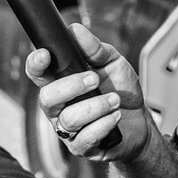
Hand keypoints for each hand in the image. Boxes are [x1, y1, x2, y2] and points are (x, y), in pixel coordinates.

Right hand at [25, 23, 151, 161]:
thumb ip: (94, 48)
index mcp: (60, 83)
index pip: (38, 74)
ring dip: (95, 106)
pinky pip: (85, 139)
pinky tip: (116, 117)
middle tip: (95, 79)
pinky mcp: (82, 147)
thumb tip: (75, 30)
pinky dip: (102, 125)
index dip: (36, 65)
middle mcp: (58, 107)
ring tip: (115, 100)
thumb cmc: (121, 90)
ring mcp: (68, 129)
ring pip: (68, 119)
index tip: (45, 54)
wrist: (141, 121)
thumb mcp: (112, 63)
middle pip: (47, 98)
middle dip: (71, 86)